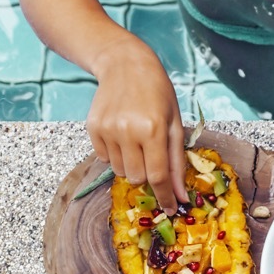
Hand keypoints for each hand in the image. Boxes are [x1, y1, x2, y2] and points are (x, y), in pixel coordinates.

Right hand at [87, 42, 188, 213]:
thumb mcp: (175, 123)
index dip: (164, 197)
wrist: (124, 64)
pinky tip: (122, 134)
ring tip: (136, 141)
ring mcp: (107, 130)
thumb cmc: (157, 92)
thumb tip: (180, 196)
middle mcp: (128, 131)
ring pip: (119, 171)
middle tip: (152, 159)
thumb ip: (177, 161)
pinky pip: (105, 158)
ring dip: (131, 165)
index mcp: (153, 129)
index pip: (157, 176)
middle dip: (147, 176)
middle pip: (136, 178)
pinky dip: (116, 154)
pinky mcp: (93, 128)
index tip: (170, 209)